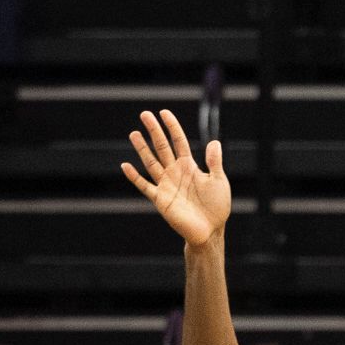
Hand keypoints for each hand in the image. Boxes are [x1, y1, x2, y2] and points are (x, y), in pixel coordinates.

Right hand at [122, 107, 231, 246]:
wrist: (210, 231)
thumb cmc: (216, 207)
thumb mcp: (218, 181)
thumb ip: (214, 162)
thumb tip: (214, 142)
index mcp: (189, 166)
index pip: (178, 141)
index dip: (172, 126)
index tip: (164, 113)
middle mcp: (175, 172)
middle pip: (162, 147)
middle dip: (154, 131)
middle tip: (144, 114)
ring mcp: (166, 185)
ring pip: (151, 162)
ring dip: (142, 149)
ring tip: (134, 133)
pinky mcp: (161, 199)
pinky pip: (145, 186)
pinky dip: (135, 177)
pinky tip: (125, 165)